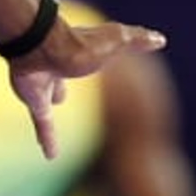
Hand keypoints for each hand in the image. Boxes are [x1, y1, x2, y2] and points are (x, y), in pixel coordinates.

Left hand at [8, 17, 167, 158]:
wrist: (43, 51)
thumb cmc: (81, 44)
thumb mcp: (117, 40)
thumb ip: (137, 40)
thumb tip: (160, 39)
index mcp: (81, 52)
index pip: (91, 56)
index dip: (97, 58)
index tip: (102, 61)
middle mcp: (61, 67)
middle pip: (63, 77)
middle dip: (63, 85)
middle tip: (62, 96)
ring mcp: (45, 83)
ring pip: (49, 97)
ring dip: (51, 103)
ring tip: (54, 119)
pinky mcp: (35, 100)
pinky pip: (43, 123)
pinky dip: (48, 138)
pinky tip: (51, 156)